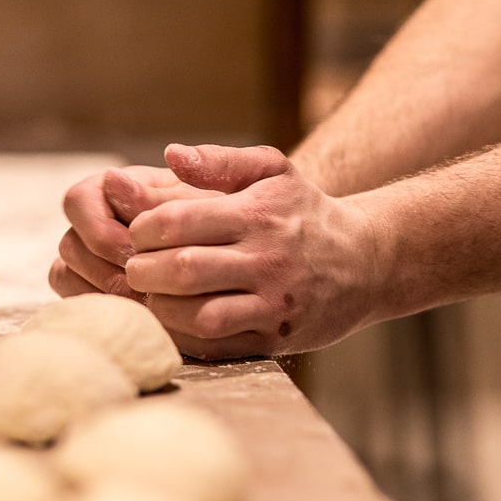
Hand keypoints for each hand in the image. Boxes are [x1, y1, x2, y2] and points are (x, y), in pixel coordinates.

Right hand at [48, 163, 220, 299]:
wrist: (234, 256)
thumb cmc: (222, 220)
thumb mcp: (201, 201)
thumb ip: (160, 193)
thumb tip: (113, 179)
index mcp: (110, 189)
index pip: (77, 201)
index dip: (102, 230)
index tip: (139, 251)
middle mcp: (91, 223)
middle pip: (70, 245)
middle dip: (108, 268)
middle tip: (148, 288)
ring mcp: (87, 259)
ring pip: (66, 276)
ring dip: (106, 292)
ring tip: (148, 304)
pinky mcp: (92, 291)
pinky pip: (79, 303)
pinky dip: (105, 312)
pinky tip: (141, 318)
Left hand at [124, 143, 381, 357]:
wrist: (368, 261)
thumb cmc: (304, 212)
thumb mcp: (273, 170)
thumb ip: (219, 160)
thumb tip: (171, 155)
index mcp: (258, 215)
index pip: (179, 222)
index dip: (144, 229)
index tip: (136, 233)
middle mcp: (267, 260)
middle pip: (184, 270)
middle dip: (143, 270)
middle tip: (133, 267)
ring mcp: (273, 303)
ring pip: (199, 314)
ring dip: (161, 307)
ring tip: (151, 294)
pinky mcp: (275, 339)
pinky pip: (217, 345)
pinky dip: (185, 335)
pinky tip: (174, 319)